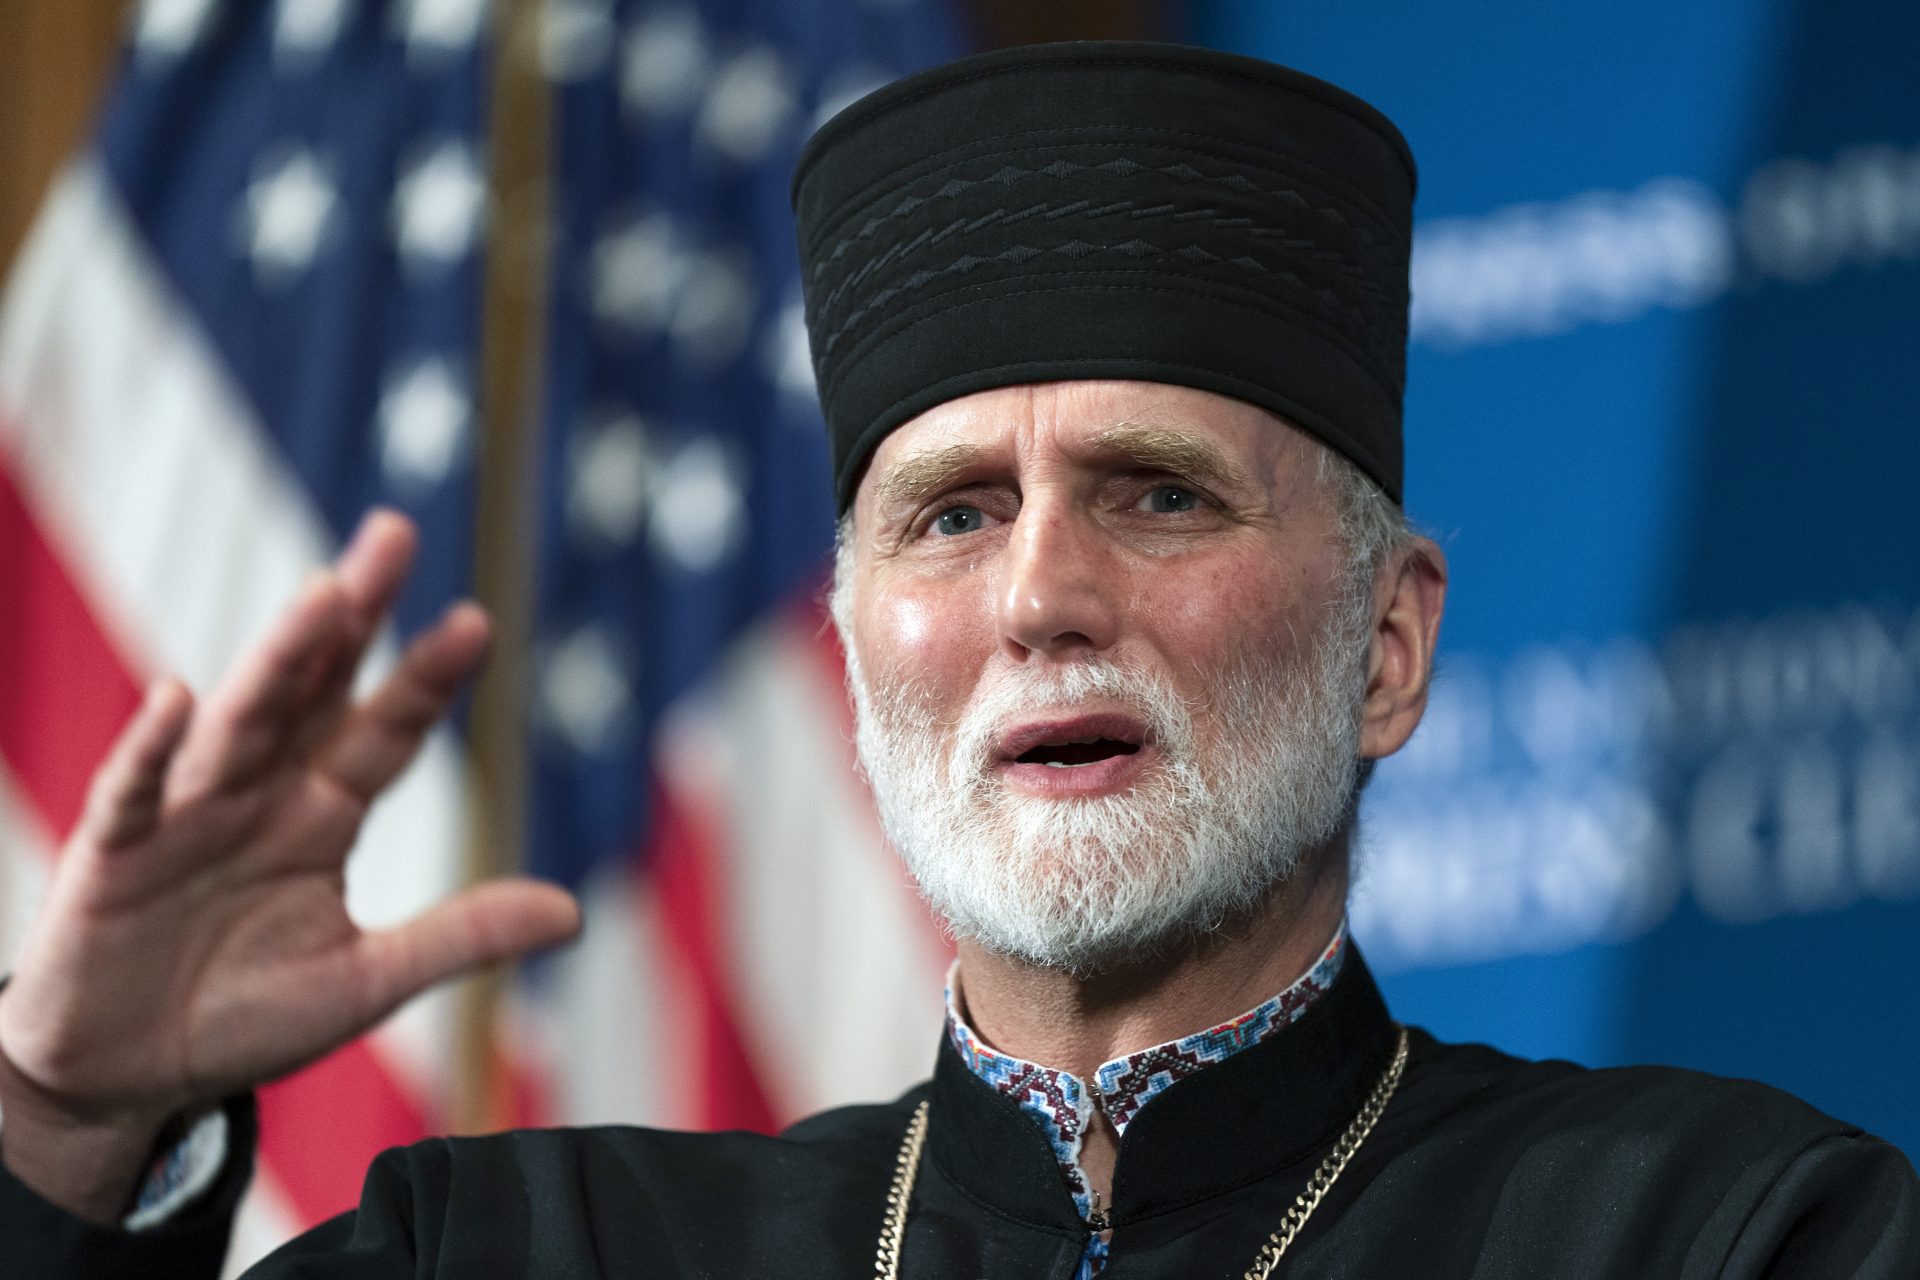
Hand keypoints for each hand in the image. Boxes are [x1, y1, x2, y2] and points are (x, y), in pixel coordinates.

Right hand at [0, 511, 579, 1221]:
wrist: (125, 1076)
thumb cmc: (242, 1016)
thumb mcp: (365, 983)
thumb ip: (458, 936)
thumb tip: (574, 913)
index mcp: (322, 813)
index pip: (386, 730)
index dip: (427, 679)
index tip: (477, 622)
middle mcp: (260, 793)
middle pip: (313, 688)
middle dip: (352, 616)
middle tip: (395, 535)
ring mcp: (186, 815)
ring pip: (239, 721)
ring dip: (277, 660)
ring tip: (321, 598)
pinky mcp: (114, 854)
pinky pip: (134, 792)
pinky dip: (152, 749)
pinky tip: (178, 697)